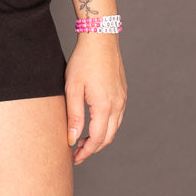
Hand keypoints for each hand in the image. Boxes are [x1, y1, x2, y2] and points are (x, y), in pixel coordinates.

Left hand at [65, 33, 126, 164]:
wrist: (100, 37)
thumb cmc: (84, 60)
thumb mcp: (72, 88)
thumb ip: (74, 116)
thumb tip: (72, 139)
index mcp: (105, 106)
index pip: (98, 139)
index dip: (86, 152)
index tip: (75, 158)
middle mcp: (118, 105)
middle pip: (108, 137)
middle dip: (93, 148)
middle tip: (77, 152)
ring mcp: (122, 98)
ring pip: (114, 128)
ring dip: (101, 137)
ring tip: (84, 139)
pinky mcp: (123, 92)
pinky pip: (117, 116)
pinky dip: (107, 125)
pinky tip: (95, 122)